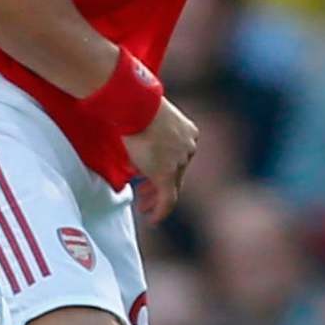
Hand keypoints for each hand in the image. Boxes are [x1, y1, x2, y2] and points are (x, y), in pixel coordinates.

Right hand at [123, 95, 197, 223]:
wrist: (138, 107)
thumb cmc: (138, 107)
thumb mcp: (148, 121)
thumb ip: (148, 138)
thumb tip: (135, 152)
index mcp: (188, 133)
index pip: (177, 158)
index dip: (163, 169)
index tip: (149, 178)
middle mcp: (189, 148)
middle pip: (177, 174)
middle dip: (158, 187)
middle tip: (144, 196)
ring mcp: (180, 162)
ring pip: (172, 187)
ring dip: (157, 199)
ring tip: (145, 208)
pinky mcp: (168, 175)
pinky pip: (168, 199)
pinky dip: (161, 210)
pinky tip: (153, 218)